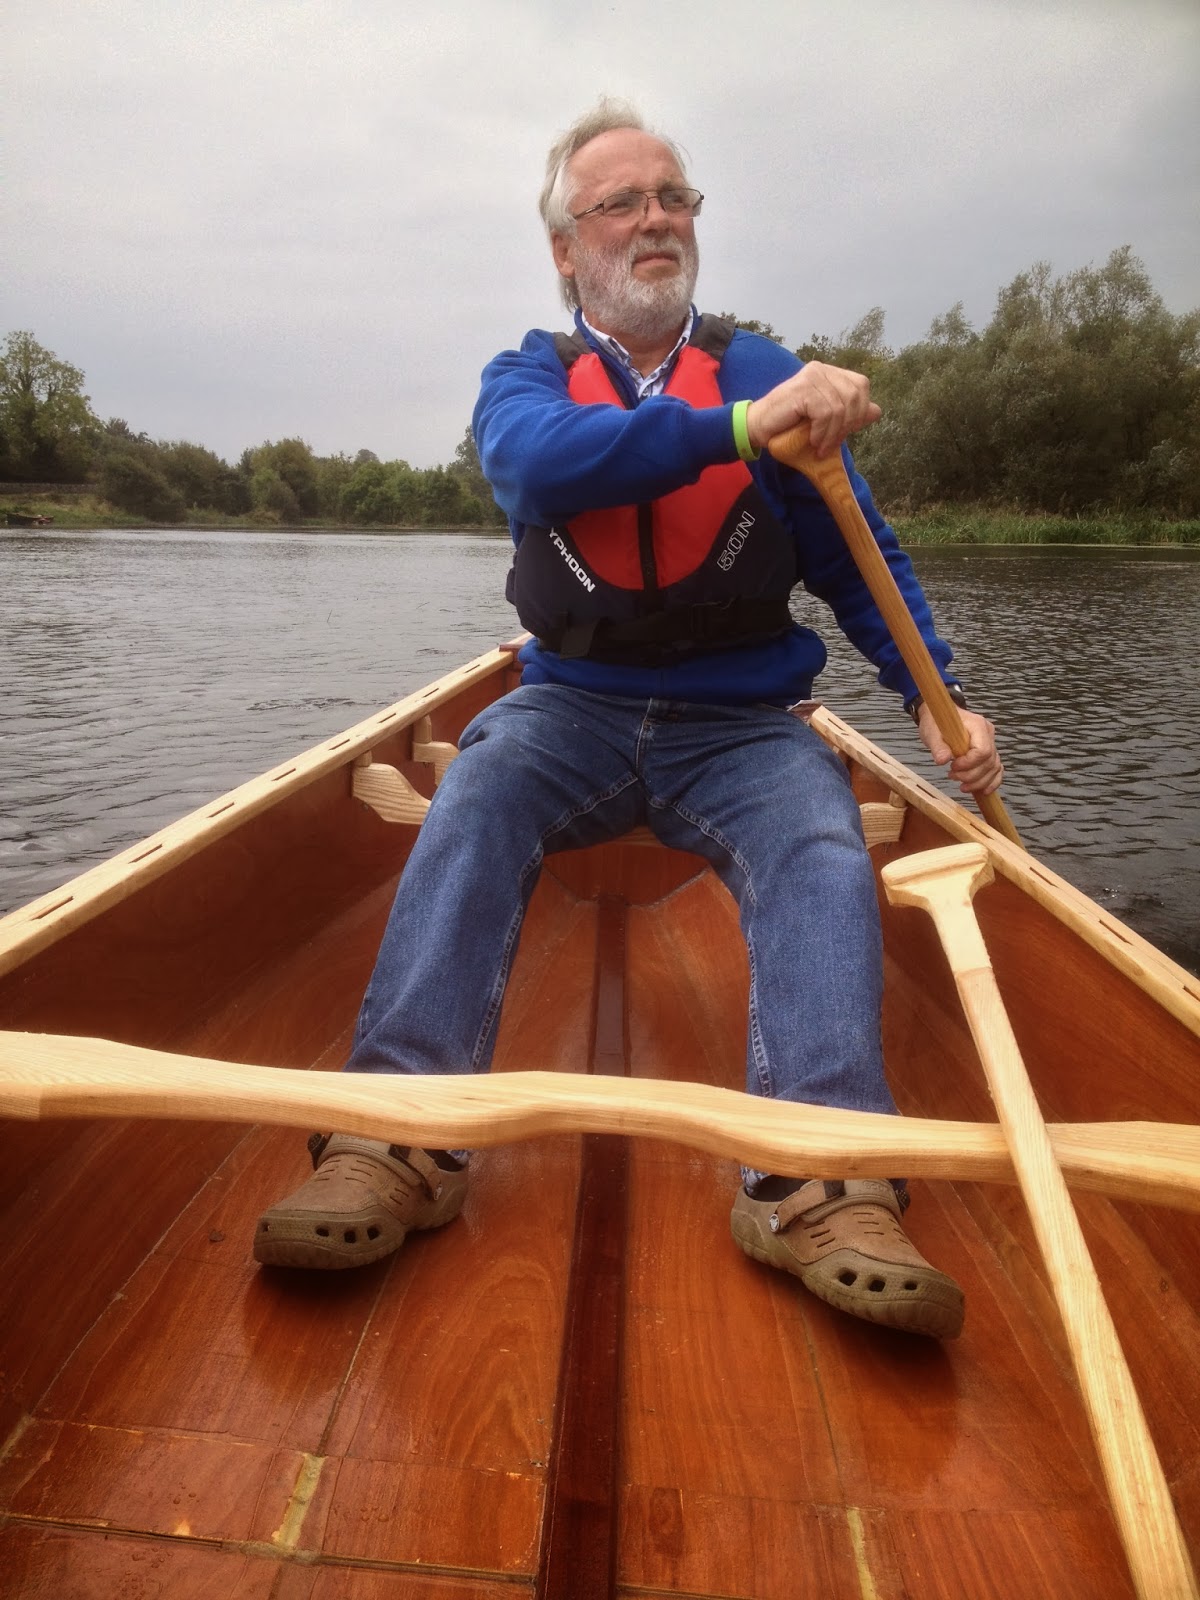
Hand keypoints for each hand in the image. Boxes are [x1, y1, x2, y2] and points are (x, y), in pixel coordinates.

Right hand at [746, 361, 881, 458]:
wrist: (758, 428)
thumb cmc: (788, 425)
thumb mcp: (825, 421)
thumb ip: (849, 414)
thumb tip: (877, 411)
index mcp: (829, 373)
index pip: (861, 385)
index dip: (859, 411)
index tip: (844, 433)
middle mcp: (821, 369)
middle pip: (856, 395)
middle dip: (848, 425)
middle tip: (831, 443)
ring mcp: (812, 376)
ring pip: (841, 407)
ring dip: (833, 433)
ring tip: (820, 446)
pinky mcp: (804, 388)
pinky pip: (826, 413)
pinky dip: (822, 432)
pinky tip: (812, 440)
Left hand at [917, 705, 1003, 795]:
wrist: (939, 717)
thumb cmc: (936, 722)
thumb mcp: (932, 732)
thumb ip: (938, 746)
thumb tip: (942, 761)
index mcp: (978, 725)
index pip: (983, 750)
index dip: (969, 764)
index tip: (953, 766)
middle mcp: (988, 734)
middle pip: (989, 762)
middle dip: (971, 776)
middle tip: (952, 776)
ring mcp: (991, 743)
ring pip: (994, 768)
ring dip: (979, 782)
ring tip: (961, 786)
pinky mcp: (989, 752)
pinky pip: (997, 769)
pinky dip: (991, 781)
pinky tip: (982, 791)